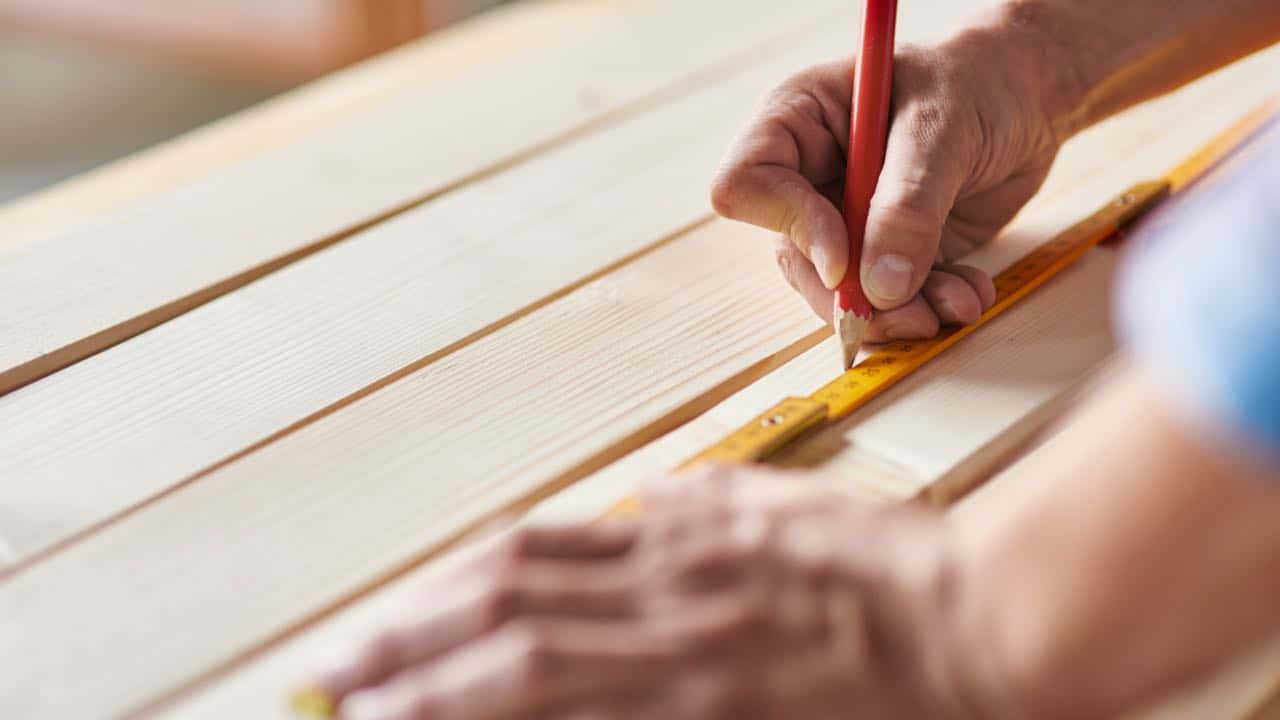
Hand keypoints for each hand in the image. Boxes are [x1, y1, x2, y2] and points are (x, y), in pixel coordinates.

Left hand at [305, 466, 1005, 718]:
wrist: (979, 618)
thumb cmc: (886, 561)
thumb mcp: (781, 501)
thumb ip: (702, 504)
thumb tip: (645, 504)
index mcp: (676, 541)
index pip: (528, 556)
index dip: (444, 587)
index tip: (384, 617)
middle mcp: (664, 601)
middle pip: (507, 616)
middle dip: (407, 645)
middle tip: (329, 673)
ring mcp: (688, 670)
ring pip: (534, 677)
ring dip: (440, 696)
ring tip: (365, 713)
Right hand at [710, 25, 1069, 339]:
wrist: (1031, 96)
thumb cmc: (980, 79)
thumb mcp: (943, 127)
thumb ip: (910, 205)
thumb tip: (881, 286)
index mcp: (798, 121)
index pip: (747, 186)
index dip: (790, 227)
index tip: (845, 258)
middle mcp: (810, 174)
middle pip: (793, 256)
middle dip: (851, 296)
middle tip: (909, 312)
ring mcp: (846, 217)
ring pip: (838, 292)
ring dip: (898, 312)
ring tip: (956, 304)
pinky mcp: (885, 251)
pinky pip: (889, 299)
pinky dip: (930, 306)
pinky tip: (968, 293)